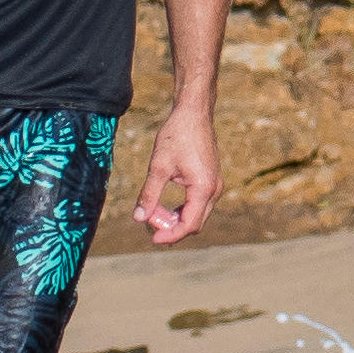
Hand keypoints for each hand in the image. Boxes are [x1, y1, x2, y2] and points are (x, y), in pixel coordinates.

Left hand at [138, 101, 221, 245]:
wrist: (194, 113)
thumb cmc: (177, 135)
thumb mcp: (158, 167)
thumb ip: (149, 194)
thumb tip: (139, 218)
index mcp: (203, 188)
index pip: (189, 224)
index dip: (170, 236)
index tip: (152, 239)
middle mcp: (214, 189)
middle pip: (195, 223)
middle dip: (172, 228)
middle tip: (150, 225)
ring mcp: (215, 185)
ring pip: (197, 215)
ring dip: (177, 219)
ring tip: (154, 212)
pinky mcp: (211, 180)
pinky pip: (199, 204)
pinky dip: (183, 209)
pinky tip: (165, 205)